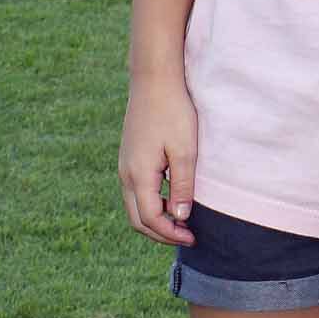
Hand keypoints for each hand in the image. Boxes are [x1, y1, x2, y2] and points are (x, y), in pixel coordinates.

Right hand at [119, 69, 197, 244]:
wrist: (154, 80)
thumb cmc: (173, 112)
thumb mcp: (185, 151)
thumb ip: (182, 186)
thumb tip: (181, 218)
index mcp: (139, 175)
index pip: (150, 219)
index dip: (171, 234)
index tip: (193, 238)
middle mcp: (126, 174)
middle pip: (138, 219)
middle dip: (161, 233)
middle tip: (188, 236)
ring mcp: (125, 165)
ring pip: (135, 205)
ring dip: (156, 219)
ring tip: (183, 221)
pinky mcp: (129, 157)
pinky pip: (136, 191)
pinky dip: (151, 203)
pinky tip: (172, 198)